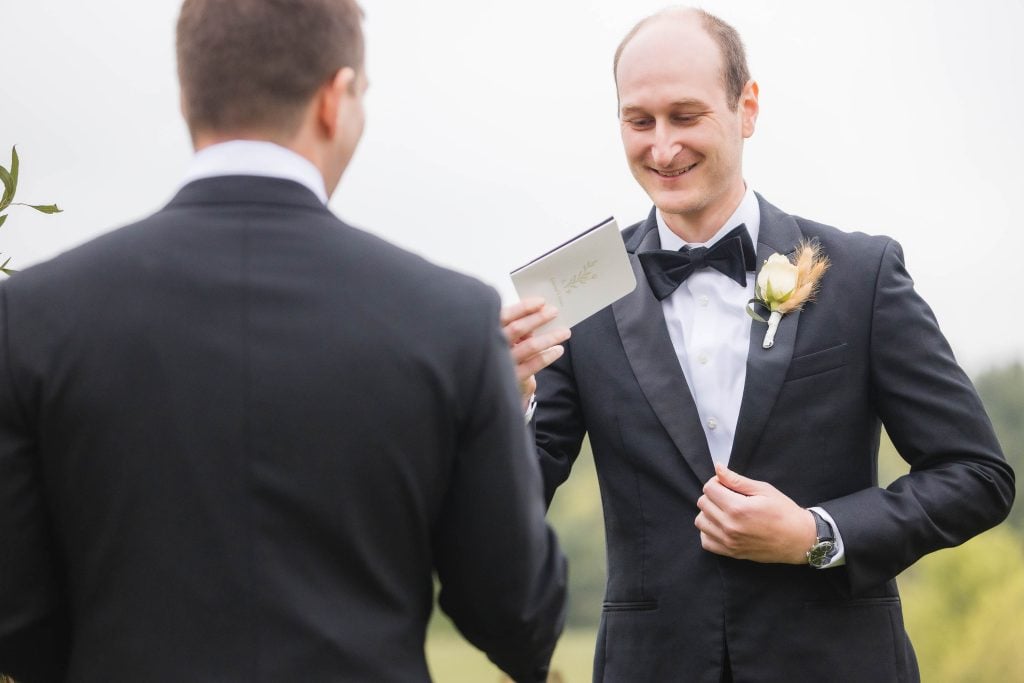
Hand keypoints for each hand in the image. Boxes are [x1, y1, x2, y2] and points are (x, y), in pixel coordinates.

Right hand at [500, 298, 570, 407]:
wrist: (490, 386)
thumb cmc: (499, 356)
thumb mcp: (503, 339)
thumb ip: (515, 328)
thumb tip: (537, 316)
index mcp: (487, 332)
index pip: (505, 316)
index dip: (524, 308)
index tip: (541, 302)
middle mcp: (492, 347)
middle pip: (518, 328)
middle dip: (539, 318)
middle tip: (554, 311)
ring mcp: (502, 364)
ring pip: (530, 346)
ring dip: (550, 337)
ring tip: (565, 332)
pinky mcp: (512, 379)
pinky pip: (534, 365)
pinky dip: (548, 356)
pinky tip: (558, 350)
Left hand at [694, 463, 815, 563]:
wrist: (799, 539)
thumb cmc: (784, 512)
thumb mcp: (763, 490)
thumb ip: (737, 480)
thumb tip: (717, 468)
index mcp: (738, 508)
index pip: (709, 488)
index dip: (717, 482)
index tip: (728, 485)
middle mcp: (729, 526)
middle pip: (702, 503)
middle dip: (713, 496)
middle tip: (729, 497)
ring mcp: (729, 542)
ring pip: (700, 521)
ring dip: (709, 513)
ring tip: (725, 511)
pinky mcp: (730, 553)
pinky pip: (706, 541)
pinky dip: (710, 532)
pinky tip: (723, 526)